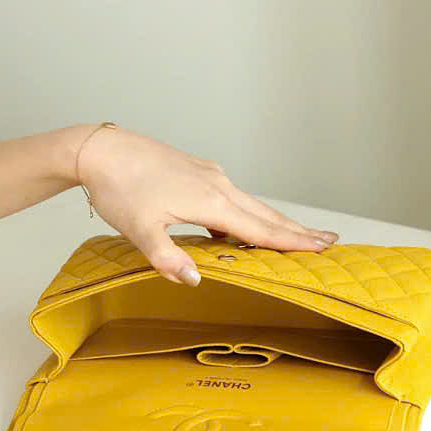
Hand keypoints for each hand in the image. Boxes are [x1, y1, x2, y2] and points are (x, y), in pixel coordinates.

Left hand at [74, 125, 339, 284]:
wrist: (100, 149)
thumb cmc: (119, 187)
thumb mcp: (139, 229)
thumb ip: (167, 258)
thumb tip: (195, 282)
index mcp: (211, 201)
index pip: (260, 229)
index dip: (292, 242)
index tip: (321, 249)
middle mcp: (219, 185)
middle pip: (266, 214)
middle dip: (297, 231)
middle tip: (330, 241)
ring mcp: (210, 175)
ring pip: (252, 204)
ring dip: (276, 221)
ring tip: (299, 235)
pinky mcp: (198, 172)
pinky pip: (234, 198)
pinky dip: (251, 214)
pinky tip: (244, 226)